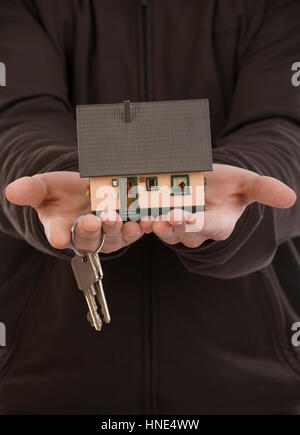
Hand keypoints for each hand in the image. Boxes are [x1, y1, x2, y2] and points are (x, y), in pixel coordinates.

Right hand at [5, 171, 142, 253]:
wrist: (83, 190)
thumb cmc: (60, 193)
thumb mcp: (44, 187)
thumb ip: (31, 190)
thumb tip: (11, 191)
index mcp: (61, 228)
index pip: (59, 234)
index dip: (60, 236)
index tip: (60, 236)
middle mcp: (85, 235)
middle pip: (89, 238)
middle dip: (92, 230)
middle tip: (94, 219)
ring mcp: (106, 233)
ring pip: (113, 237)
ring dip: (119, 231)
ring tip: (124, 222)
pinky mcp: (125, 227)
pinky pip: (134, 231)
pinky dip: (141, 227)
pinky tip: (147, 220)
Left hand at [140, 164, 296, 247]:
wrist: (209, 183)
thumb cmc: (230, 186)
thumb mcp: (247, 183)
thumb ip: (264, 189)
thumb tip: (291, 197)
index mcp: (218, 224)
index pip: (207, 227)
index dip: (194, 224)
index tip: (182, 218)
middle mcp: (195, 230)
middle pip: (180, 233)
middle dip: (169, 228)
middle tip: (157, 219)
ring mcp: (175, 225)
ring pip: (162, 230)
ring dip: (150, 225)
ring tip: (140, 217)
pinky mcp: (159, 217)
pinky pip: (147, 220)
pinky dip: (138, 216)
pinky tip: (128, 208)